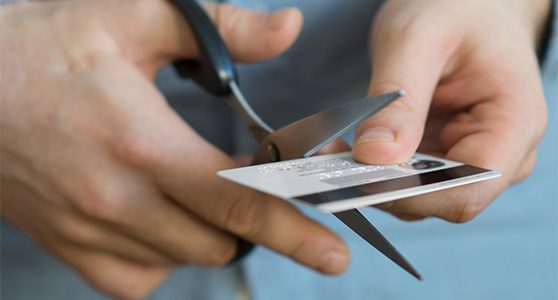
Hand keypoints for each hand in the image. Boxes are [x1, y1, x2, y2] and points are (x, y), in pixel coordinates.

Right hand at [0, 1, 348, 297]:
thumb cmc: (43, 44)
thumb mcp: (133, 14)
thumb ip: (221, 28)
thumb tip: (288, 29)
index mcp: (141, 143)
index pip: (239, 199)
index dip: (295, 226)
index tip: (332, 249)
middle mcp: (115, 198)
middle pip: (221, 240)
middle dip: (256, 221)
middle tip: (262, 190)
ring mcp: (88, 230)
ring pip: (184, 259)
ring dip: (212, 232)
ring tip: (202, 190)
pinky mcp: (68, 245)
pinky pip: (138, 278)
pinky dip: (166, 255)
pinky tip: (160, 217)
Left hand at [353, 0, 550, 221]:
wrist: (463, 8)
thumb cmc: (452, 10)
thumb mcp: (417, 40)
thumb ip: (399, 100)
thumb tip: (375, 156)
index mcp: (513, 122)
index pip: (466, 189)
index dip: (411, 193)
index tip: (358, 175)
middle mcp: (500, 153)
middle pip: (438, 199)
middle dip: (383, 185)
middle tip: (330, 162)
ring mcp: (470, 159)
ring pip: (416, 195)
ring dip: (373, 179)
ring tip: (333, 151)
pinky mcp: (443, 158)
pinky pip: (406, 179)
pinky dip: (374, 170)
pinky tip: (345, 150)